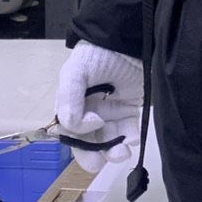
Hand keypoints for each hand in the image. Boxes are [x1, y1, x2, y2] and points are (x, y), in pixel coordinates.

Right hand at [55, 42, 143, 174]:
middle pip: (89, 143)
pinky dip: (129, 138)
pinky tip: (132, 138)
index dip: (80, 136)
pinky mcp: (129, 112)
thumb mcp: (76, 72)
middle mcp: (88, 114)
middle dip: (96, 155)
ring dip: (114, 151)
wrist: (126, 40)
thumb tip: (72, 127)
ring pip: (109, 141)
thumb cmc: (96, 55)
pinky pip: (127, 131)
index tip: (96, 123)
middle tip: (106, 160)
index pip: (71, 132)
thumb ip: (69, 98)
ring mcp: (110, 114)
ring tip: (122, 154)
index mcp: (71, 106)